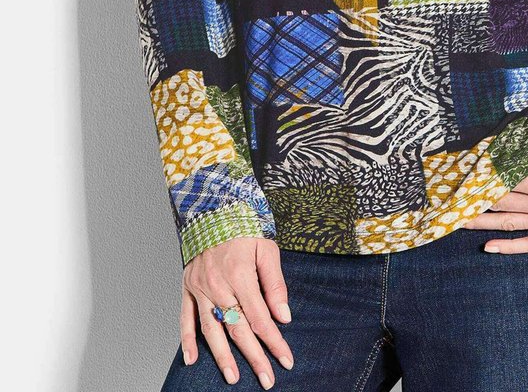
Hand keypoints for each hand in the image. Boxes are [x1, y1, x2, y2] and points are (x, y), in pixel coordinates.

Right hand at [180, 236, 293, 386]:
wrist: (214, 209)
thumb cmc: (244, 229)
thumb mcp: (267, 248)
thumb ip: (275, 283)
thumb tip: (284, 316)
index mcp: (241, 275)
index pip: (260, 317)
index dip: (274, 341)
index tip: (286, 359)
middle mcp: (218, 285)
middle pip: (238, 328)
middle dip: (254, 357)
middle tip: (267, 380)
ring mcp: (200, 288)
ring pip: (212, 329)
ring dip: (222, 356)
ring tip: (233, 378)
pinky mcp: (187, 287)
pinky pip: (185, 318)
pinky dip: (187, 340)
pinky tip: (192, 360)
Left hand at [462, 117, 527, 252]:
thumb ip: (519, 140)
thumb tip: (488, 146)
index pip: (496, 183)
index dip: (475, 182)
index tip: (456, 182)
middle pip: (500, 205)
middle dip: (474, 203)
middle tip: (451, 203)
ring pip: (512, 224)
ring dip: (484, 225)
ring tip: (461, 222)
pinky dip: (512, 247)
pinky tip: (490, 247)